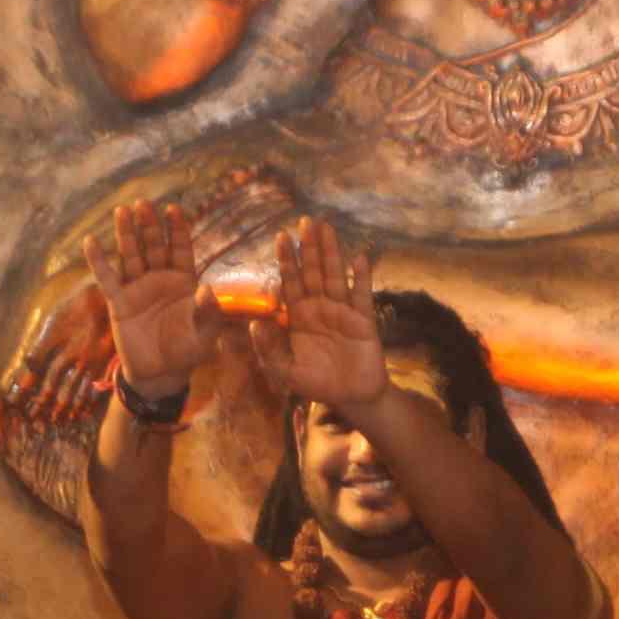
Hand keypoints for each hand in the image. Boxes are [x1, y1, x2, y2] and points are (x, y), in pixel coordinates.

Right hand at [82, 195, 219, 407]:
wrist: (161, 374)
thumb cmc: (188, 351)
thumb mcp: (205, 334)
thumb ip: (208, 312)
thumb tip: (208, 290)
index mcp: (184, 282)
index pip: (181, 248)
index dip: (177, 229)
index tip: (174, 209)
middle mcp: (160, 279)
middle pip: (154, 246)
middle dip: (150, 225)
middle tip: (144, 203)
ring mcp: (138, 288)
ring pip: (131, 256)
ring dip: (127, 234)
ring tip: (122, 211)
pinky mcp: (119, 302)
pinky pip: (107, 279)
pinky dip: (99, 261)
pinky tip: (90, 241)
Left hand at [252, 216, 385, 415]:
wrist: (351, 398)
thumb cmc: (316, 383)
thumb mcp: (285, 372)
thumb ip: (270, 350)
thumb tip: (255, 324)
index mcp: (299, 316)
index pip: (291, 282)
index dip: (287, 260)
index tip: (281, 236)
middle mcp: (319, 307)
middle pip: (314, 272)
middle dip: (310, 247)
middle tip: (306, 220)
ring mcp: (342, 311)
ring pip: (335, 276)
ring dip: (332, 252)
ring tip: (327, 228)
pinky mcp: (363, 319)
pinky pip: (362, 294)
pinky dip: (361, 277)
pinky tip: (359, 258)